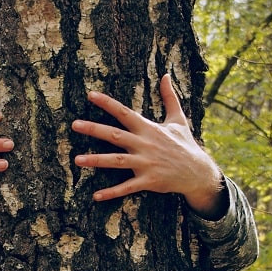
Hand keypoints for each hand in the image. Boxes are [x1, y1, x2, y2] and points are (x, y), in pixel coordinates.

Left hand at [72, 74, 226, 218]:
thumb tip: (165, 75)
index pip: (124, 113)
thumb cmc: (185, 144)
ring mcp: (146, 163)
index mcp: (148, 129)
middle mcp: (145, 144)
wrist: (198, 172)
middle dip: (94, 129)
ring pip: (116, 161)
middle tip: (74, 124)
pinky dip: (112, 192)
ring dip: (96, 160)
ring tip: (77, 159)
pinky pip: (127, 187)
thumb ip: (169, 97)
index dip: (107, 103)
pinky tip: (96, 196)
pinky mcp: (148, 181)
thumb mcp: (178, 119)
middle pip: (115, 135)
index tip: (90, 95)